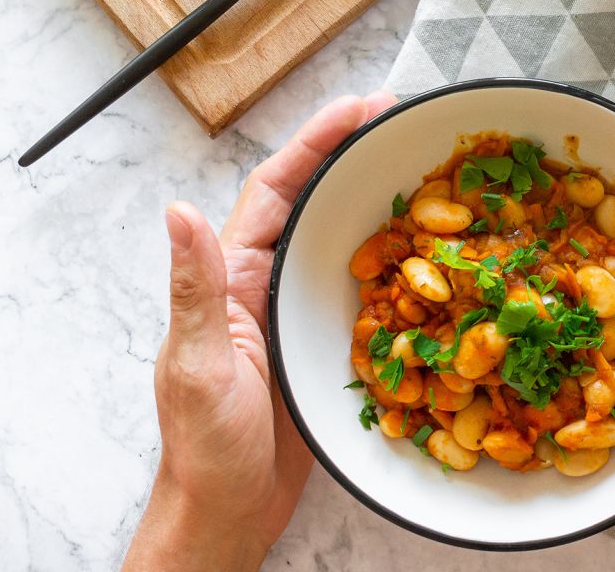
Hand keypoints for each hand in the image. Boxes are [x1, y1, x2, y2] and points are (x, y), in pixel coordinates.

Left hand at [123, 93, 395, 571]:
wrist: (230, 508)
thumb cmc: (204, 445)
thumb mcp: (199, 364)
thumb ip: (195, 288)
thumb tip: (178, 211)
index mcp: (233, 275)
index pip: (274, 188)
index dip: (314, 142)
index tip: (360, 107)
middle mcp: (266, 282)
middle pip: (314, 200)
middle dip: (355, 155)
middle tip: (407, 122)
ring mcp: (298, 311)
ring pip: (344, 239)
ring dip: (382, 202)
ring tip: (431, 171)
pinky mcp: (326, 343)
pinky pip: (368, 290)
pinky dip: (399, 265)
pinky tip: (436, 256)